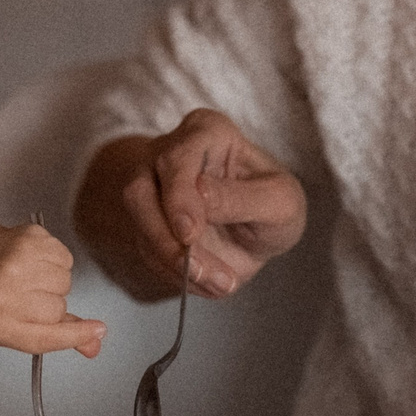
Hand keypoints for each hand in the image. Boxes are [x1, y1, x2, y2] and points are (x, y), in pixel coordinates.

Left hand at [0, 220, 105, 356]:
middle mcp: (2, 295)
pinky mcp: (26, 239)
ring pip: (64, 281)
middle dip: (53, 304)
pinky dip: (56, 260)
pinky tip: (35, 260)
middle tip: (30, 296)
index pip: (46, 337)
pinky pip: (65, 258)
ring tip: (31, 277)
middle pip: (59, 309)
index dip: (76, 335)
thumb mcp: (17, 327)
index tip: (98, 330)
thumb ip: (57, 336)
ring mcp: (14, 264)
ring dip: (55, 281)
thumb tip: (95, 344)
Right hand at [106, 109, 306, 299]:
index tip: (190, 234)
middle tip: (195, 270)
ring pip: (136, 223)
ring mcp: (152, 188)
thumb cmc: (273, 206)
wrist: (260, 235)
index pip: (176, 157)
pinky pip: (145, 249)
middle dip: (164, 236)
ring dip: (168, 259)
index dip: (178, 198)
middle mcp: (169, 153)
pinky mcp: (146, 222)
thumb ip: (243, 197)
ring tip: (215, 283)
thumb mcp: (280, 202)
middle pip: (140, 189)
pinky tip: (207, 281)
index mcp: (206, 132)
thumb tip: (200, 191)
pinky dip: (173, 273)